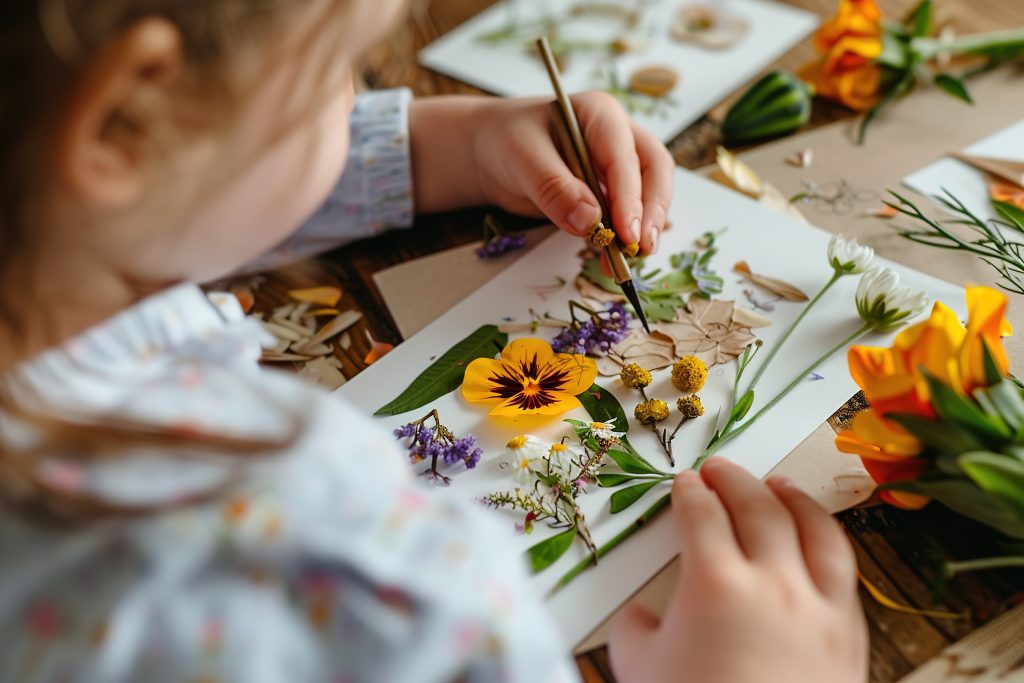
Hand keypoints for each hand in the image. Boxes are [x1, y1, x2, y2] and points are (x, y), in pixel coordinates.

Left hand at [409, 94, 673, 254]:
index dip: (630, 196)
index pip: (625, 156)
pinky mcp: (610, 192)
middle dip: (651, 212)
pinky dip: (622, 238)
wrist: (491, 153)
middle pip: (653, 172)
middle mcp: (619, 136)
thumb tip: (589, 221)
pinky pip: (627, 215)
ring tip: (625, 263)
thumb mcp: (522, 158)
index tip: (626, 233)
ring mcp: (617, 165)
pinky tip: (612, 260)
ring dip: (641, 230)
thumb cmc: (506, 141)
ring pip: (647, 195)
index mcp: (600, 114)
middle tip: (640, 249)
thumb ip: (554, 188)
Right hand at [609, 458, 867, 682]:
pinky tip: (817, 541)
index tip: (684, 484)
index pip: (701, 515)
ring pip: (815, 530)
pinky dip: (827, 543)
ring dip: (792, 499)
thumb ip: (636, 630)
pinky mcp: (849, 635)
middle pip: (757, 507)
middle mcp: (774, 583)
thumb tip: (642, 617)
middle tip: (720, 470)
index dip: (689, 493)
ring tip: (778, 484)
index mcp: (716, 583)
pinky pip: (844, 571)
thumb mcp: (640, 668)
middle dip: (734, 480)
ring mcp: (819, 607)